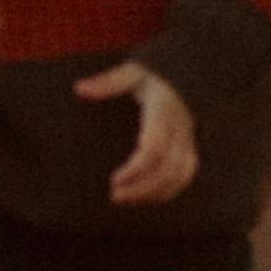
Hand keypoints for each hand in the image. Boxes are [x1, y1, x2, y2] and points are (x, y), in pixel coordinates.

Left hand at [78, 60, 197, 206]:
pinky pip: (184, 174)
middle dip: (142, 187)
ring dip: (154, 192)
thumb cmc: (156, 73)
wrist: (190, 71)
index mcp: (164, 110)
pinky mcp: (190, 146)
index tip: (113, 180)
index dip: (136, 168)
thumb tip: (79, 88)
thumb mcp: (133, 71)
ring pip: (179, 175)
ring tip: (126, 199)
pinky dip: (167, 190)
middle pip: (168, 168)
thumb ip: (108, 82)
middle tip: (115, 196)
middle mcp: (180, 128)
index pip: (155, 147)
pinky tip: (144, 196)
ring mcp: (188, 138)